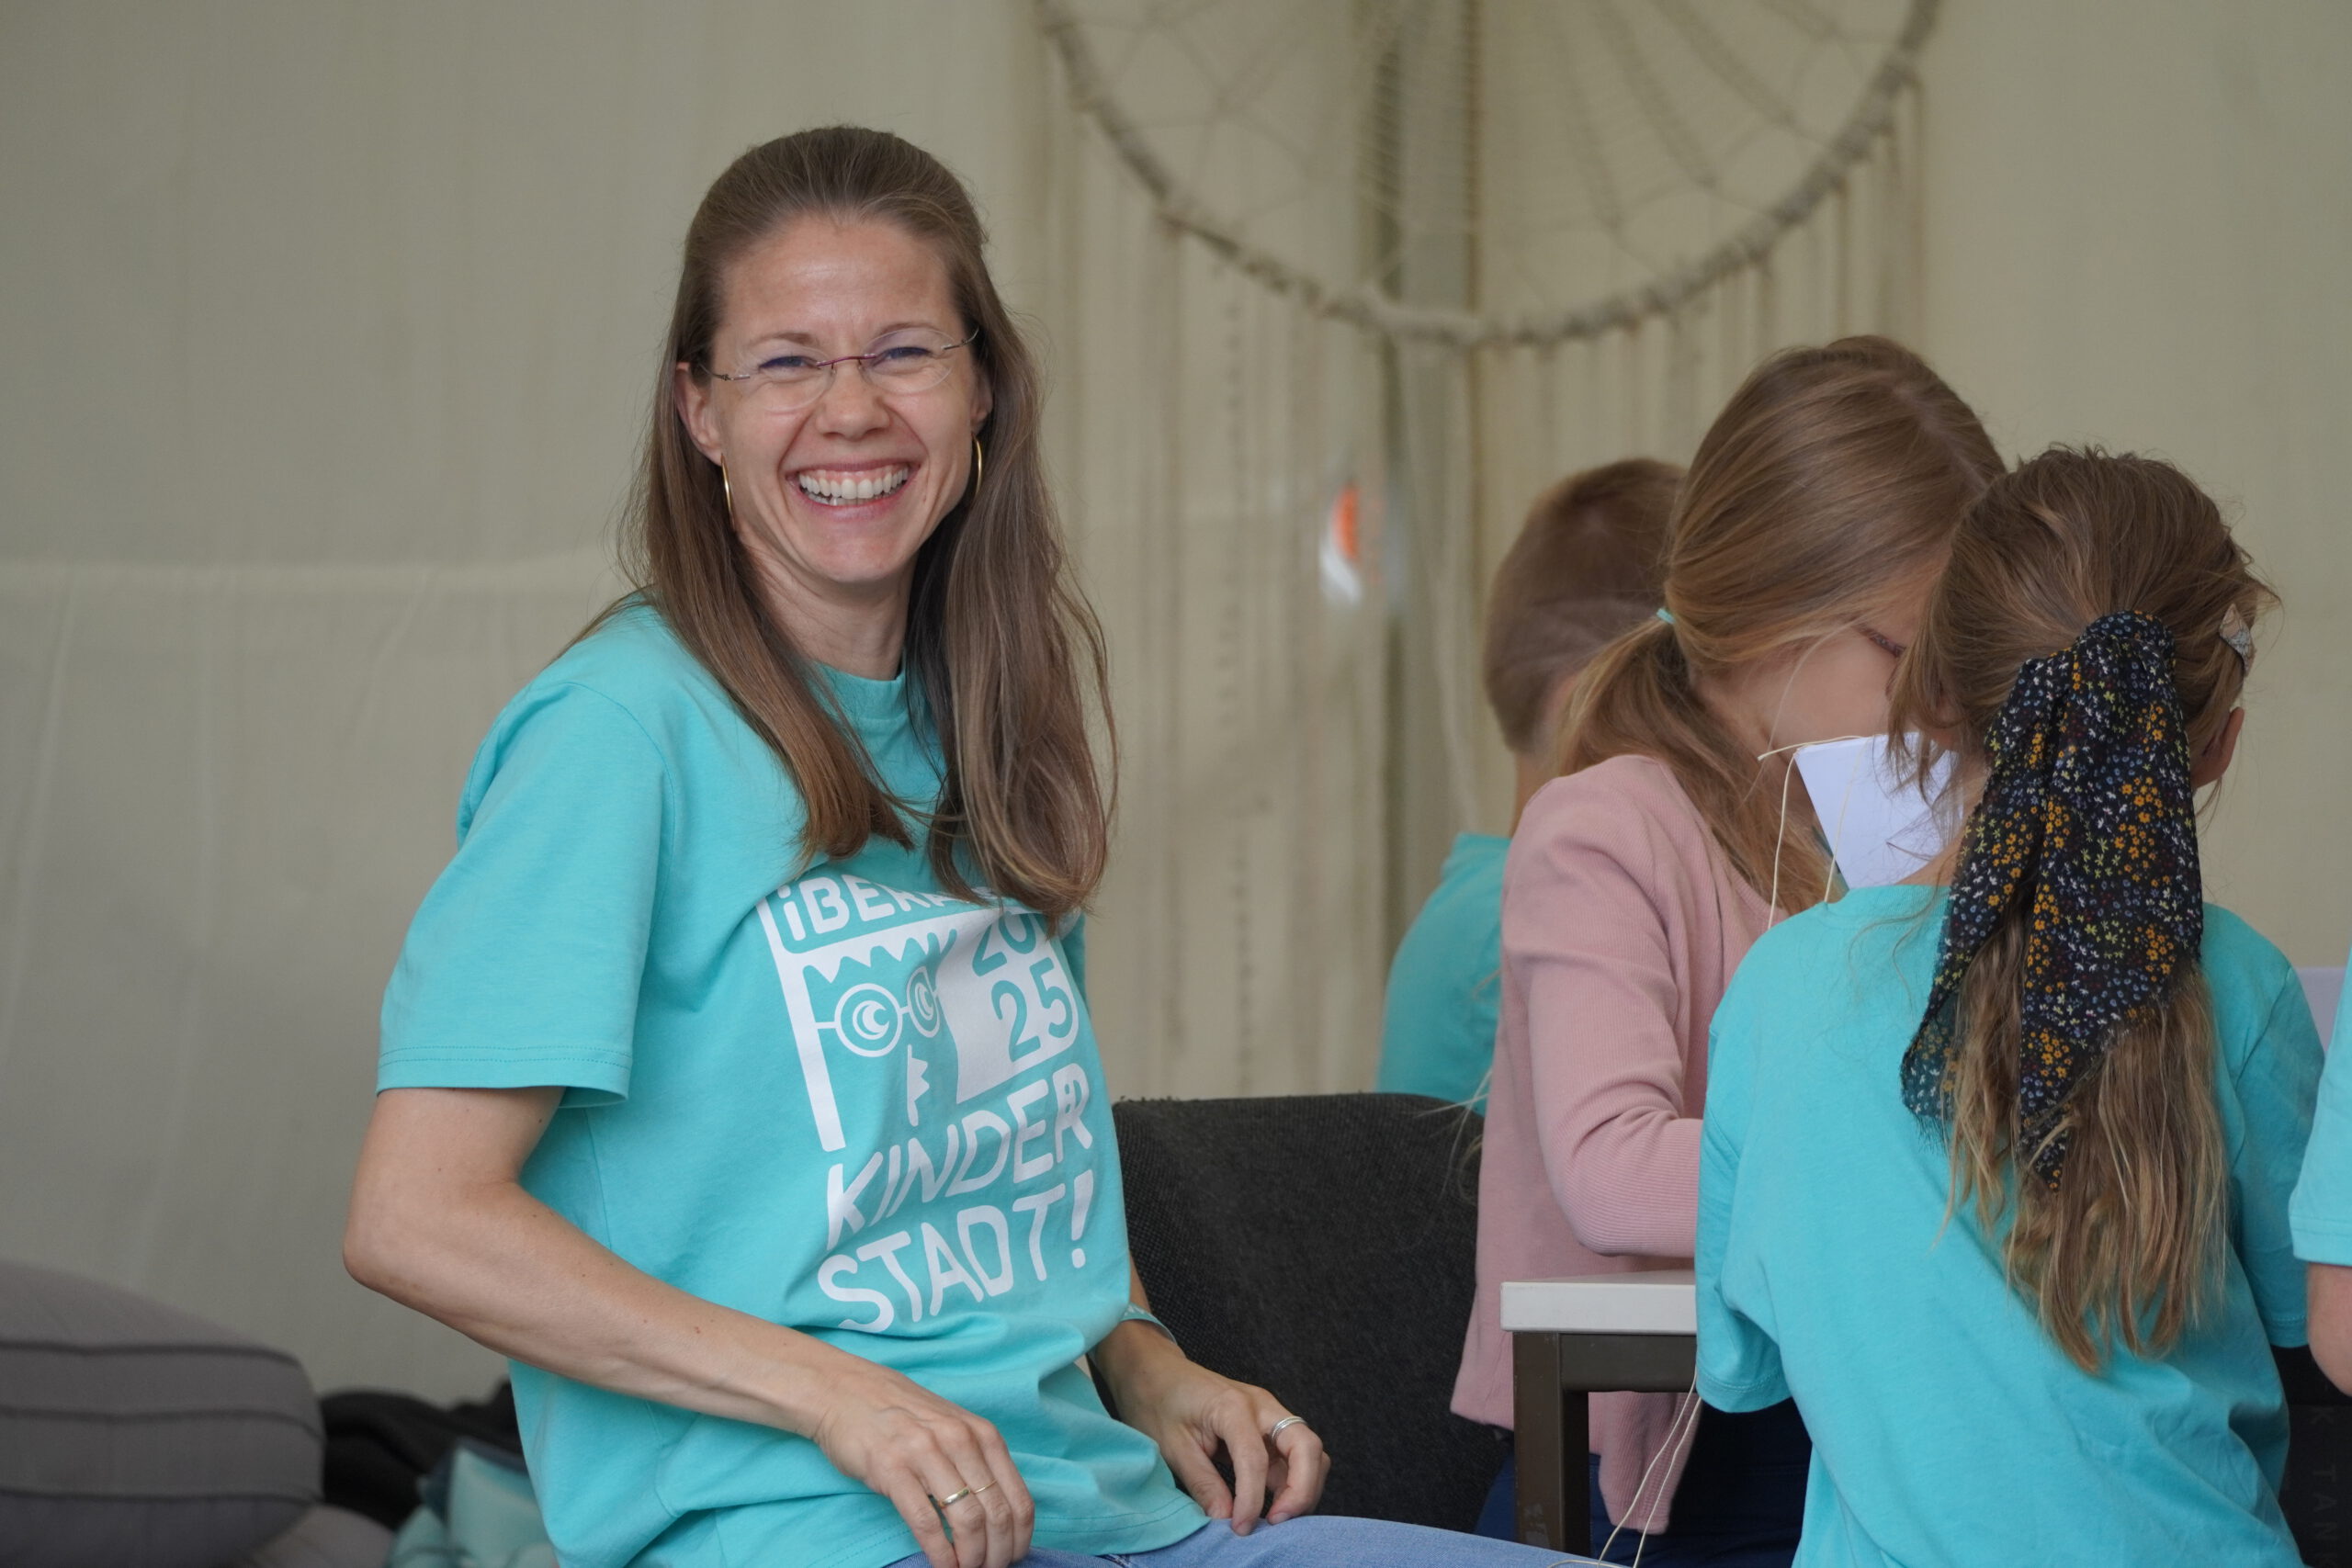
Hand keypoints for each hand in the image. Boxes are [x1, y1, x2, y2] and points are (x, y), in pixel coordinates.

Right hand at [805, 1350, 1034, 1567]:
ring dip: (971, 1557)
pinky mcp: (891, 1469)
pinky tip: (942, 1565)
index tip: (1012, 1558)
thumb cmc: (902, 1414)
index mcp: (982, 1434)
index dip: (1020, 1539)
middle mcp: (960, 1440)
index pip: (1018, 1499)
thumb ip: (977, 1462)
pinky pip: (926, 1522)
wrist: (846, 1391)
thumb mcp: (952, 1428)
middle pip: (997, 1515)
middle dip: (997, 1554)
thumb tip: (1001, 1517)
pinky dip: (939, 1552)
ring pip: (967, 1520)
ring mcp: (926, 1452)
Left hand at [1094, 1324, 1328, 1533]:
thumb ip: (1203, 1483)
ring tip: (1276, 1517)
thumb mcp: (1172, 1447)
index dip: (1252, 1500)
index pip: (1256, 1459)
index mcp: (1232, 1406)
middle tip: (1277, 1522)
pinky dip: (1292, 1481)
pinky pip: (1294, 1455)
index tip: (1240, 1528)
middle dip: (1302, 1489)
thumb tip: (1226, 1519)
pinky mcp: (1268, 1426)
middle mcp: (1261, 1406)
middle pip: (1307, 1446)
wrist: (1155, 1371)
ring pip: (1308, 1451)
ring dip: (1302, 1486)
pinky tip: (1272, 1503)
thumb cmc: (1158, 1402)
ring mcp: (1269, 1413)